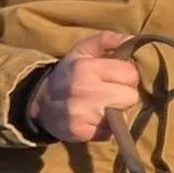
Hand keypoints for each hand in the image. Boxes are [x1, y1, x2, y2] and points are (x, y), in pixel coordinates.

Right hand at [26, 31, 141, 142]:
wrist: (41, 103)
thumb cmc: (69, 75)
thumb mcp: (81, 52)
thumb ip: (105, 41)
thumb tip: (132, 39)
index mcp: (86, 68)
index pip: (130, 74)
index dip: (127, 76)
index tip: (115, 77)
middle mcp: (85, 91)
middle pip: (131, 97)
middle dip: (124, 94)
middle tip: (110, 93)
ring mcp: (83, 115)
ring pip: (124, 115)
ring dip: (118, 111)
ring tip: (102, 106)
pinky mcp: (83, 133)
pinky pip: (112, 132)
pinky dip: (107, 128)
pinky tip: (95, 119)